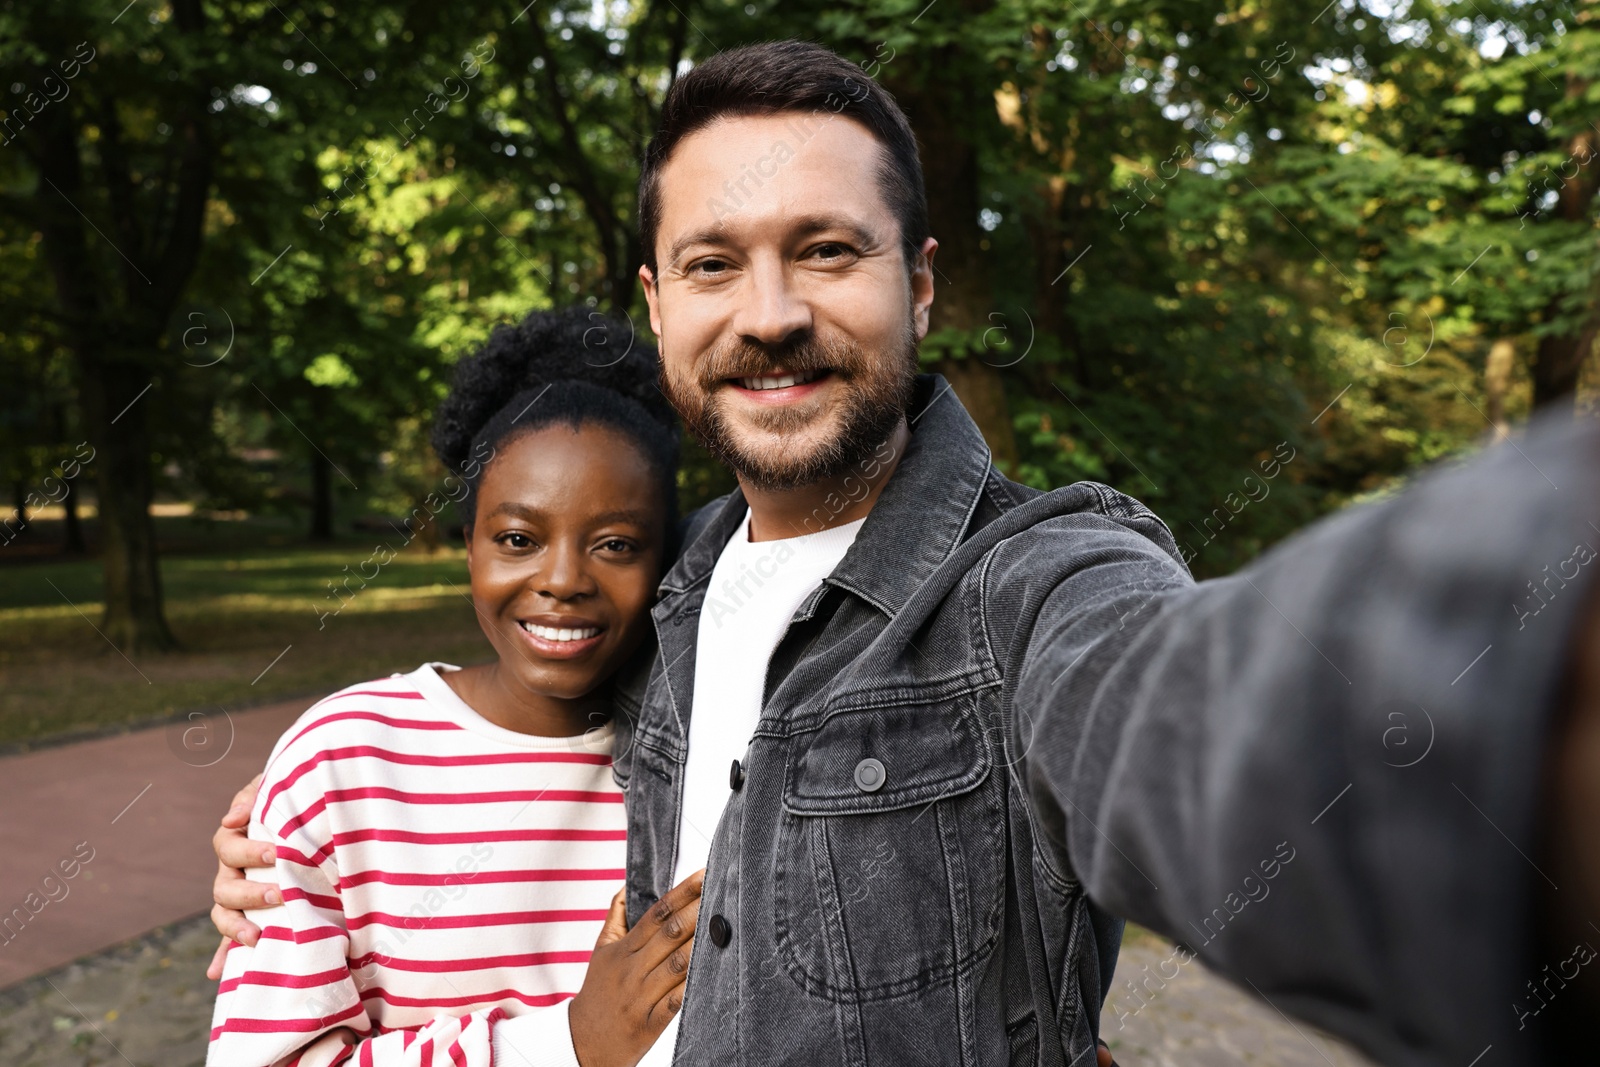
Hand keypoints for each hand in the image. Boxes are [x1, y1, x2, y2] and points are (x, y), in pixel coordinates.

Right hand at [205, 774, 279, 979]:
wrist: (308, 813)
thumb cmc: (290, 799)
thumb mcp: (274, 789)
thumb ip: (255, 794)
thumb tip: (232, 819)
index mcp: (235, 840)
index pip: (229, 847)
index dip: (249, 851)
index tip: (278, 853)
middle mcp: (232, 871)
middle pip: (225, 886)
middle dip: (251, 893)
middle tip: (280, 893)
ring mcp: (238, 896)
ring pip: (223, 914)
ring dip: (236, 928)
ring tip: (257, 936)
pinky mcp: (250, 914)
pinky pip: (230, 939)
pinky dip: (222, 956)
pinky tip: (219, 973)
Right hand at [567, 869, 704, 1066]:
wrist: (581, 1041)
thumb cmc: (597, 992)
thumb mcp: (600, 950)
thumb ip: (615, 917)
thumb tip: (626, 886)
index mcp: (622, 949)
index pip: (656, 914)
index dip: (682, 893)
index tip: (703, 876)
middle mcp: (631, 970)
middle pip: (670, 934)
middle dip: (698, 911)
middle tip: (723, 891)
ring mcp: (640, 996)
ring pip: (676, 965)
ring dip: (701, 945)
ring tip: (725, 926)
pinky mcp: (648, 1023)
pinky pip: (674, 1002)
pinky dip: (692, 987)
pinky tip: (712, 972)